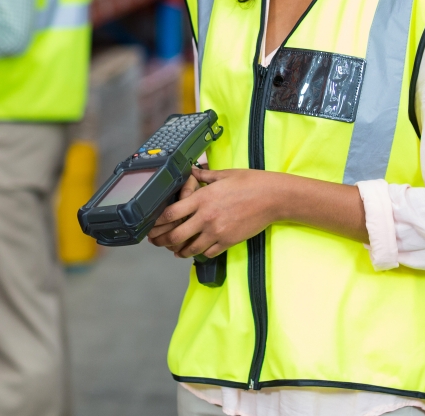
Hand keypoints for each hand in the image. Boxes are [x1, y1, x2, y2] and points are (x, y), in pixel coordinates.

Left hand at [148, 168, 281, 258]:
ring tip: (174, 250)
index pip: (171, 213)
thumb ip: (204, 174)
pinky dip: (200, 253)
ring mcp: (217, 232)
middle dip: (163, 240)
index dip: (158, 221)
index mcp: (203, 198)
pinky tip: (197, 250)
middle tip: (157, 242)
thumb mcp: (224, 174)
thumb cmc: (250, 182)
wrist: (273, 197)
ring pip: (190, 248)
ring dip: (179, 250)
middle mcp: (206, 217)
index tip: (151, 224)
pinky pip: (207, 253)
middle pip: (176, 235)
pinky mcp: (228, 242)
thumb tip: (191, 172)